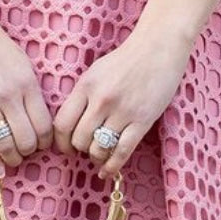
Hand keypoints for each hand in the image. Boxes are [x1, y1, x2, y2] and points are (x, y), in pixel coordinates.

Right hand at [0, 0, 52, 176]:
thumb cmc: (0, 49)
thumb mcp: (25, 68)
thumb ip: (33, 96)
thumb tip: (41, 128)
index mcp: (27, 85)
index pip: (44, 126)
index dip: (46, 142)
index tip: (43, 143)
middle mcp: (7, 96)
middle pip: (27, 140)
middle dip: (30, 151)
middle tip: (28, 150)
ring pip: (5, 145)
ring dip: (13, 158)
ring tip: (14, 157)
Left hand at [52, 24, 193, 177]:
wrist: (159, 47)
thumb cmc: (126, 60)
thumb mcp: (96, 72)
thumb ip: (82, 96)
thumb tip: (70, 125)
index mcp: (86, 86)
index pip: (62, 124)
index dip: (61, 142)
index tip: (66, 148)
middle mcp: (101, 100)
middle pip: (79, 139)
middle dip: (80, 150)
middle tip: (86, 150)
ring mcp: (122, 111)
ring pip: (99, 148)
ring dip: (97, 157)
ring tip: (100, 155)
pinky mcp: (142, 120)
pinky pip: (122, 151)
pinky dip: (113, 166)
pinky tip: (108, 171)